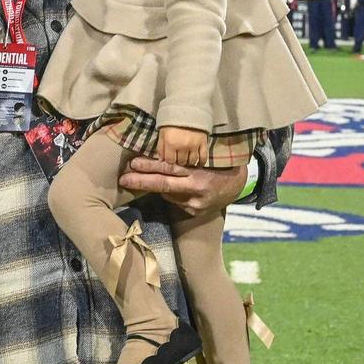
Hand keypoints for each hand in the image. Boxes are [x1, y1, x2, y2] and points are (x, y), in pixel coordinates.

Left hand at [120, 157, 245, 216]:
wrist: (239, 185)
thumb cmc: (220, 163)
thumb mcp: (207, 155)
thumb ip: (188, 156)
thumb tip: (162, 150)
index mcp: (199, 172)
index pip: (170, 168)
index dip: (150, 166)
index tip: (133, 163)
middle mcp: (196, 189)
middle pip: (163, 185)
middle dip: (141, 181)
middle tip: (123, 178)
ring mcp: (195, 203)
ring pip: (167, 194)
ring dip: (154, 186)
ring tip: (138, 178)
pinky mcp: (195, 212)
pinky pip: (175, 201)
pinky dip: (170, 194)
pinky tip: (171, 188)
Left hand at [157, 126, 208, 166]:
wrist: (188, 108)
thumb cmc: (172, 121)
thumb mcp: (162, 132)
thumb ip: (161, 147)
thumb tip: (161, 160)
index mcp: (171, 143)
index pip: (170, 161)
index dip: (170, 161)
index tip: (171, 158)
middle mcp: (183, 146)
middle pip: (181, 162)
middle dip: (179, 161)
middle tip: (179, 157)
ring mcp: (194, 145)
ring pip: (192, 161)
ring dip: (189, 162)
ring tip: (187, 159)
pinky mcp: (203, 143)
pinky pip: (203, 158)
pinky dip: (200, 162)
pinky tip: (198, 163)